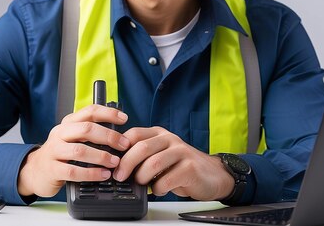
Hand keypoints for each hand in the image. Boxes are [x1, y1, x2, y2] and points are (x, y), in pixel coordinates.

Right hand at [17, 105, 130, 197]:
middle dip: (109, 136)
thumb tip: (118, 133)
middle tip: (124, 145)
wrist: (35, 171)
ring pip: (80, 150)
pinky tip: (102, 175)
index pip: (89, 111)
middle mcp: (60, 134)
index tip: (124, 118)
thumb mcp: (72, 138)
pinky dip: (91, 173)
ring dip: (101, 156)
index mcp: (68, 123)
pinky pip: (73, 171)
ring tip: (114, 162)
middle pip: (86, 129)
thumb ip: (90, 133)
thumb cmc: (60, 153)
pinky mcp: (52, 169)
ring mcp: (54, 151)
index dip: (108, 113)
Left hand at [112, 127, 234, 200]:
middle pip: (142, 148)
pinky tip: (159, 189)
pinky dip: (157, 188)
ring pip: (153, 163)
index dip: (120, 148)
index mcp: (159, 134)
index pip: (134, 134)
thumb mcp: (160, 156)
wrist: (212, 176)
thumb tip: (117, 166)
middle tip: (119, 176)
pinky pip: (166, 180)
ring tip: (142, 184)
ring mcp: (181, 152)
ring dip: (142, 177)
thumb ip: (143, 156)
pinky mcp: (190, 168)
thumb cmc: (180, 167)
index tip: (112, 162)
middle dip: (126, 164)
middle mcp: (170, 139)